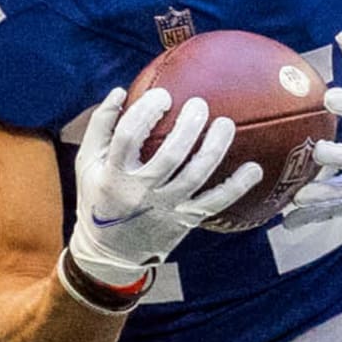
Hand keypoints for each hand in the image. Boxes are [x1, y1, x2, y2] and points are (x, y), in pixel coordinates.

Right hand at [68, 87, 263, 287]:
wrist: (111, 252)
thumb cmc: (99, 196)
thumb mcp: (87, 163)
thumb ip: (101, 126)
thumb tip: (121, 90)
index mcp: (114, 174)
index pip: (129, 137)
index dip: (147, 112)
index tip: (164, 96)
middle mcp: (141, 191)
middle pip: (169, 156)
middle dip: (188, 128)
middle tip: (199, 105)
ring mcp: (165, 207)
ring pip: (196, 176)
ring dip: (214, 148)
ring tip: (225, 124)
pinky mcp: (185, 219)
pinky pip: (216, 202)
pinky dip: (237, 186)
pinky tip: (254, 168)